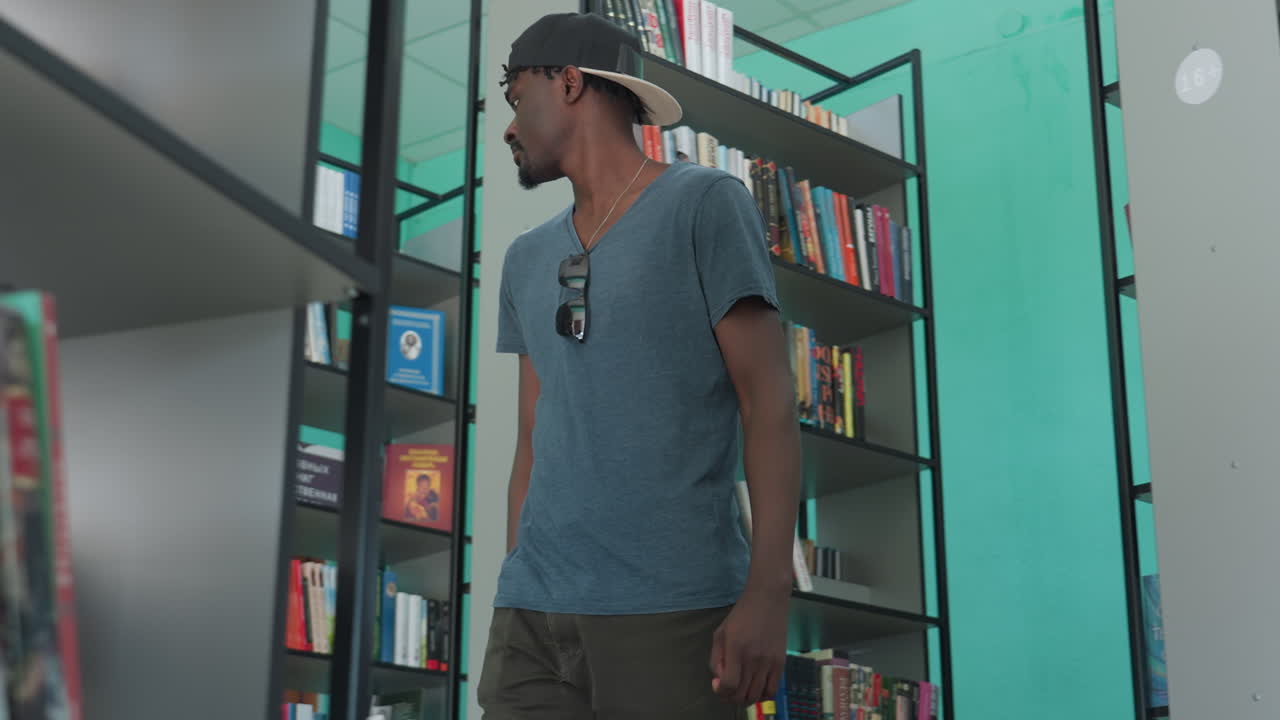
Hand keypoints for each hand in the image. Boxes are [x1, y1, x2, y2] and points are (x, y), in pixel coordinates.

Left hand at [709, 584, 789, 705]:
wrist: (768, 600)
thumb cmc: (741, 615)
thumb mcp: (720, 633)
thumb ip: (716, 659)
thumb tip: (719, 681)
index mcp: (736, 649)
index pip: (729, 684)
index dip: (721, 691)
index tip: (718, 684)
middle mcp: (754, 658)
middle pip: (742, 694)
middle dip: (730, 697)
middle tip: (727, 688)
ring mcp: (769, 662)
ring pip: (757, 696)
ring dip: (746, 698)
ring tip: (741, 690)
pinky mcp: (781, 662)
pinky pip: (773, 690)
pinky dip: (763, 695)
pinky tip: (756, 688)